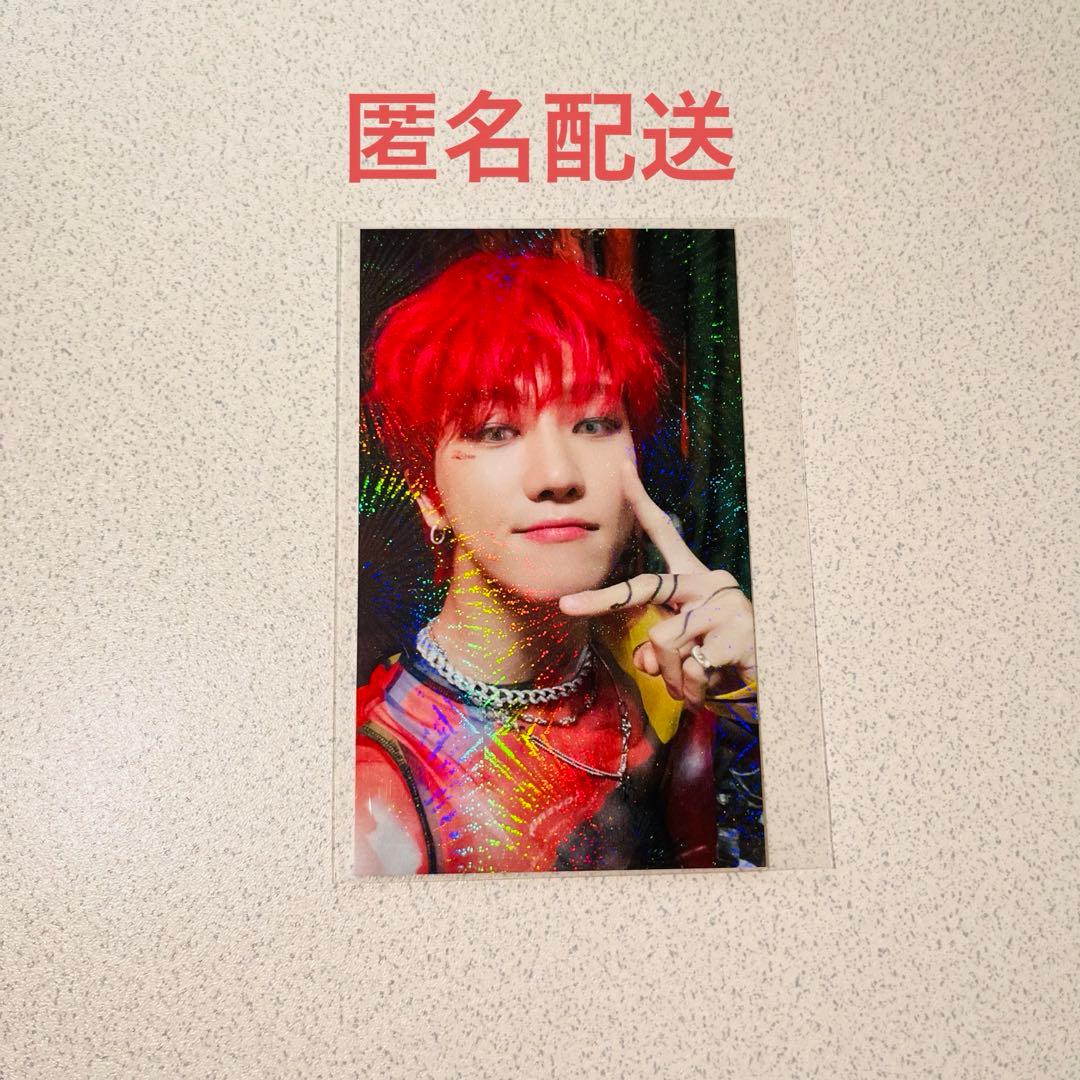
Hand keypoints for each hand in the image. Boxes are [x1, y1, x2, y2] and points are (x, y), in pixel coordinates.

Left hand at [559, 460, 755, 705]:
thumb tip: (644, 660)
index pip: (663, 534)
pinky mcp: (734, 633)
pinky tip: (711, 688)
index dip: (641, 501)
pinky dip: (691, 689)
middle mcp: (706, 582)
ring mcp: (722, 605)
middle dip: (600, 599)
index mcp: (691, 578)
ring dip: (670, 676)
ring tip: (693, 684)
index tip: (621, 468)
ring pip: (661, 641)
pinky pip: (687, 668)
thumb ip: (654, 650)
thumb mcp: (680, 652)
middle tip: (567, 605)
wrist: (769, 680)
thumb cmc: (718, 659)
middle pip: (643, 587)